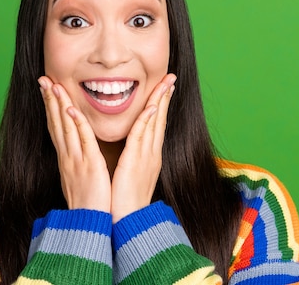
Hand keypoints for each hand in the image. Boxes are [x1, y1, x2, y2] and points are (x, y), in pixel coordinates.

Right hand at [38, 76, 110, 212]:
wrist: (88, 224)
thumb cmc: (88, 203)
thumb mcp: (78, 178)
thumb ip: (77, 162)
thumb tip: (77, 152)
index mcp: (67, 158)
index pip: (56, 127)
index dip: (51, 107)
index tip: (47, 89)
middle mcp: (68, 156)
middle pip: (56, 123)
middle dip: (49, 99)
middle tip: (43, 79)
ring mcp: (76, 160)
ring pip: (66, 127)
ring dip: (59, 105)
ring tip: (53, 85)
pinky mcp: (89, 165)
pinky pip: (82, 141)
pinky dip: (77, 124)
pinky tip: (71, 110)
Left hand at [110, 73, 175, 222]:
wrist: (128, 222)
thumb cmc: (126, 201)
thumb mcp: (132, 176)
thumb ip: (133, 160)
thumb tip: (131, 151)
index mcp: (150, 157)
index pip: (156, 126)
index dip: (161, 106)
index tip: (165, 89)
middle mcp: (152, 154)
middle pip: (161, 120)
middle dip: (166, 97)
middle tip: (171, 77)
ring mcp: (147, 157)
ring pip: (155, 123)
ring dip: (159, 101)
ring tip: (165, 82)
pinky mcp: (137, 161)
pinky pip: (141, 135)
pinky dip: (147, 119)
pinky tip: (151, 105)